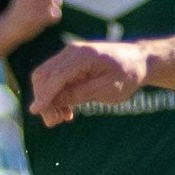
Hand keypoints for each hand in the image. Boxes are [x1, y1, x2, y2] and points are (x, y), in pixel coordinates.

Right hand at [3, 0, 63, 40]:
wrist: (9, 27)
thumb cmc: (22, 7)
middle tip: (53, 0)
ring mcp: (32, 4)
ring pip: (57, 0)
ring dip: (56, 5)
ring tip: (47, 10)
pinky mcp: (36, 18)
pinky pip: (56, 13)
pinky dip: (55, 16)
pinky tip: (47, 19)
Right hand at [28, 40, 147, 125]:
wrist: (138, 60)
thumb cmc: (127, 74)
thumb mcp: (107, 89)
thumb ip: (81, 94)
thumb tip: (56, 101)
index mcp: (83, 55)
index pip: (56, 76)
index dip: (44, 95)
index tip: (35, 112)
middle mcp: (71, 52)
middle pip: (44, 76)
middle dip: (44, 100)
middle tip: (55, 122)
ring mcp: (69, 57)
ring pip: (45, 79)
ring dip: (48, 100)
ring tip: (63, 118)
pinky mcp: (70, 65)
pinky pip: (54, 81)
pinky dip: (55, 97)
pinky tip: (66, 112)